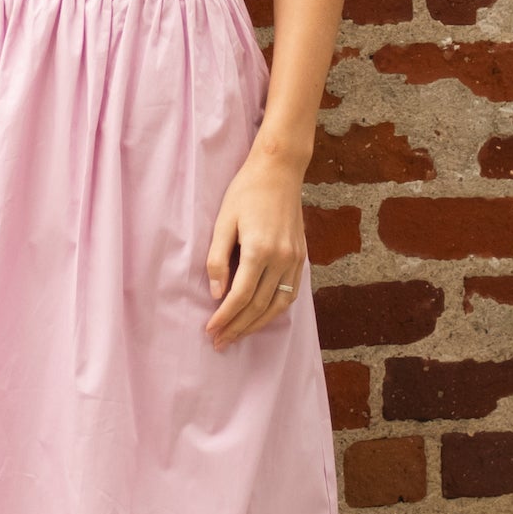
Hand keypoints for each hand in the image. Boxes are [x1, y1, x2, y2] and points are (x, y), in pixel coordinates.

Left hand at [205, 148, 309, 346]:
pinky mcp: (302, 256)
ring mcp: (295, 258)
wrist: (279, 171)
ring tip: (239, 335)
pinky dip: (277, 309)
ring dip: (258, 324)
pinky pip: (291, 292)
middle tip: (220, 342)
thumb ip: (218, 258)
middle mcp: (281, 258)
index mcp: (259, 249)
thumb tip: (216, 293)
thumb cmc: (245, 192)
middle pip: (259, 305)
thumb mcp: (223, 221)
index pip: (241, 296)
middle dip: (238, 327)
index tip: (210, 329)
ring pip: (279, 304)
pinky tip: (263, 316)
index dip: (225, 316)